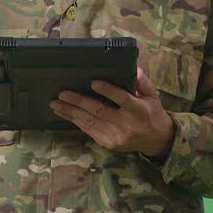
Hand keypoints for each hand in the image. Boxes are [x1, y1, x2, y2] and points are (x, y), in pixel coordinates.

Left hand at [49, 67, 174, 158]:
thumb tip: (132, 68)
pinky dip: (75, 121)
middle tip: (63, 93)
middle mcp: (126, 124)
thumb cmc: (152, 114)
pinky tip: (65, 114)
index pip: (122, 99)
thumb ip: (142, 81)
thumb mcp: (153, 95)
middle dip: (79, 101)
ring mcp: (116, 136)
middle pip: (99, 111)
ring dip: (70, 112)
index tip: (94, 82)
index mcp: (139, 110)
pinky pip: (88, 130)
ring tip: (56, 104)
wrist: (156, 141)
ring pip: (89, 122)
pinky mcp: (108, 143)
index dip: (107, 91)